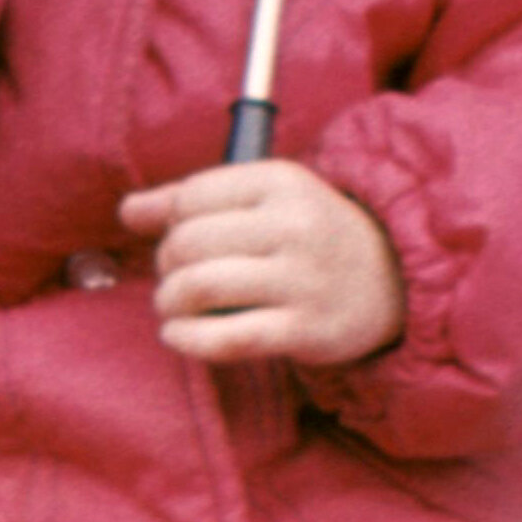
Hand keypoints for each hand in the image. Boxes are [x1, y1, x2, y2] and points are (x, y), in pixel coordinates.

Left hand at [119, 161, 407, 369]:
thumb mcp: (267, 198)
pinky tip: (178, 335)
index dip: (168, 222)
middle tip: (177, 278)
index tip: (177, 240)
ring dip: (169, 302)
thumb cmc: (311, 235)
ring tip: (174, 307)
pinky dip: (187, 340)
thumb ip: (195, 198)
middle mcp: (293, 225)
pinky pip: (225, 338)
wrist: (395, 278)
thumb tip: (127, 210)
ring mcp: (301, 280)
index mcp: (282, 181)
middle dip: (166, 265)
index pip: (192, 196)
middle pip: (187, 242)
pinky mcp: (305, 331)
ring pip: (198, 288)